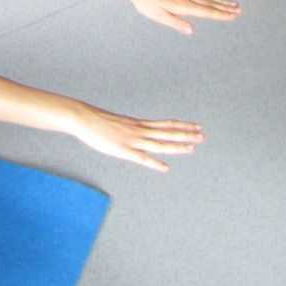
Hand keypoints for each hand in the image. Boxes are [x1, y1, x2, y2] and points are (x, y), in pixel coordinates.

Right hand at [71, 104, 203, 171]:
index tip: (196, 126)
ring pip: (159, 144)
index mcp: (138, 124)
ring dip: (176, 146)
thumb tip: (137, 131)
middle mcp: (139, 131)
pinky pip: (141, 158)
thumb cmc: (98, 121)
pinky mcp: (123, 150)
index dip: (182, 126)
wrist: (83, 118)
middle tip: (202, 135)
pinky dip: (154, 163)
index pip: (165, 125)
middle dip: (186, 135)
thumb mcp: (119, 123)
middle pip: (167, 133)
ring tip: (192, 148)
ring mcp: (132, 140)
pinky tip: (165, 168)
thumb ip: (130, 129)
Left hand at [122, 0, 241, 35]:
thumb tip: (191, 31)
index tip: (234, 16)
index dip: (221, 14)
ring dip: (220, 0)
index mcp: (182, 5)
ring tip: (233, 3)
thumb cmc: (145, 2)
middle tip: (240, 9)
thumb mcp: (158, 15)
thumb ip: (175, 23)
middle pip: (210, 3)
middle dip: (226, 7)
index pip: (206, 11)